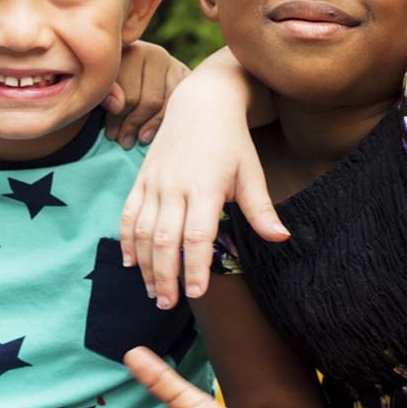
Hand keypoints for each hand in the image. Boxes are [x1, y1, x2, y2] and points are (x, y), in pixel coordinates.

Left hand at [105, 41, 189, 148]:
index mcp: (131, 51)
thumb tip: (116, 106)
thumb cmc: (114, 81)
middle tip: (124, 142)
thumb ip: (106, 93)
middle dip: (134, 124)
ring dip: (153, 127)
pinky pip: (183, 105)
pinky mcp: (189, 78)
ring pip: (168, 105)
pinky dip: (169, 121)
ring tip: (140, 140)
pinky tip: (158, 133)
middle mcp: (156, 54)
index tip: (111, 135)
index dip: (118, 118)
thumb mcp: (103, 85)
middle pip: (150, 101)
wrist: (135, 69)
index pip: (129, 95)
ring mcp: (176, 65)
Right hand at [120, 58, 286, 309]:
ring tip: (153, 291)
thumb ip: (260, 209)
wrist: (201, 103)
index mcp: (206, 187)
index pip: (196, 236)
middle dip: (165, 276)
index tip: (196, 294)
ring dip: (144, 264)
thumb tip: (281, 238)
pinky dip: (126, 239)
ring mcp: (155, 183)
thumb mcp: (251, 171)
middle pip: (163, 239)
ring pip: (141, 230)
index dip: (194, 267)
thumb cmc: (231, 140)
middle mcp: (175, 187)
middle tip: (168, 304)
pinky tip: (130, 262)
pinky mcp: (142, 179)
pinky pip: (128, 213)